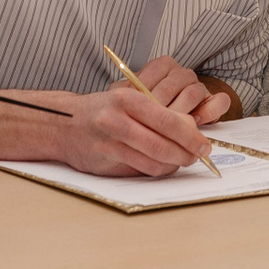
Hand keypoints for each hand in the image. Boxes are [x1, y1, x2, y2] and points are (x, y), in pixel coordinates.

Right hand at [53, 85, 214, 177]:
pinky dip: (157, 170)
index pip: (169, 120)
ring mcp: (110, 141)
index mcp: (129, 98)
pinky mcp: (106, 159)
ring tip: (183, 160)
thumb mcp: (128, 99)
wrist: (64, 123)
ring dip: (174, 164)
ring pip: (153, 160)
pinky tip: (164, 166)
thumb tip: (191, 130)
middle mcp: (118, 119)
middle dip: (187, 152)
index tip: (204, 144)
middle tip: (198, 155)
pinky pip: (140, 169)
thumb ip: (155, 113)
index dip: (191, 136)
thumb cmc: (102, 110)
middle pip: (163, 143)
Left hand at [122, 55, 231, 124]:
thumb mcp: (128, 98)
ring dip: (183, 111)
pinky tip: (196, 122)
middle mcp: (181, 73)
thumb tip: (118, 93)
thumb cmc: (141, 111)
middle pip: (175, 84)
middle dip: (162, 107)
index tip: (138, 111)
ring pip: (194, 91)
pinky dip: (209, 111)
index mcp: (162, 66)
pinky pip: (220, 101)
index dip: (147, 93)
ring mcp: (199, 85)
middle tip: (153, 125)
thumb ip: (124, 92)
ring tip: (172, 127)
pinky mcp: (214, 100)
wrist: (164, 122)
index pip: (156, 71)